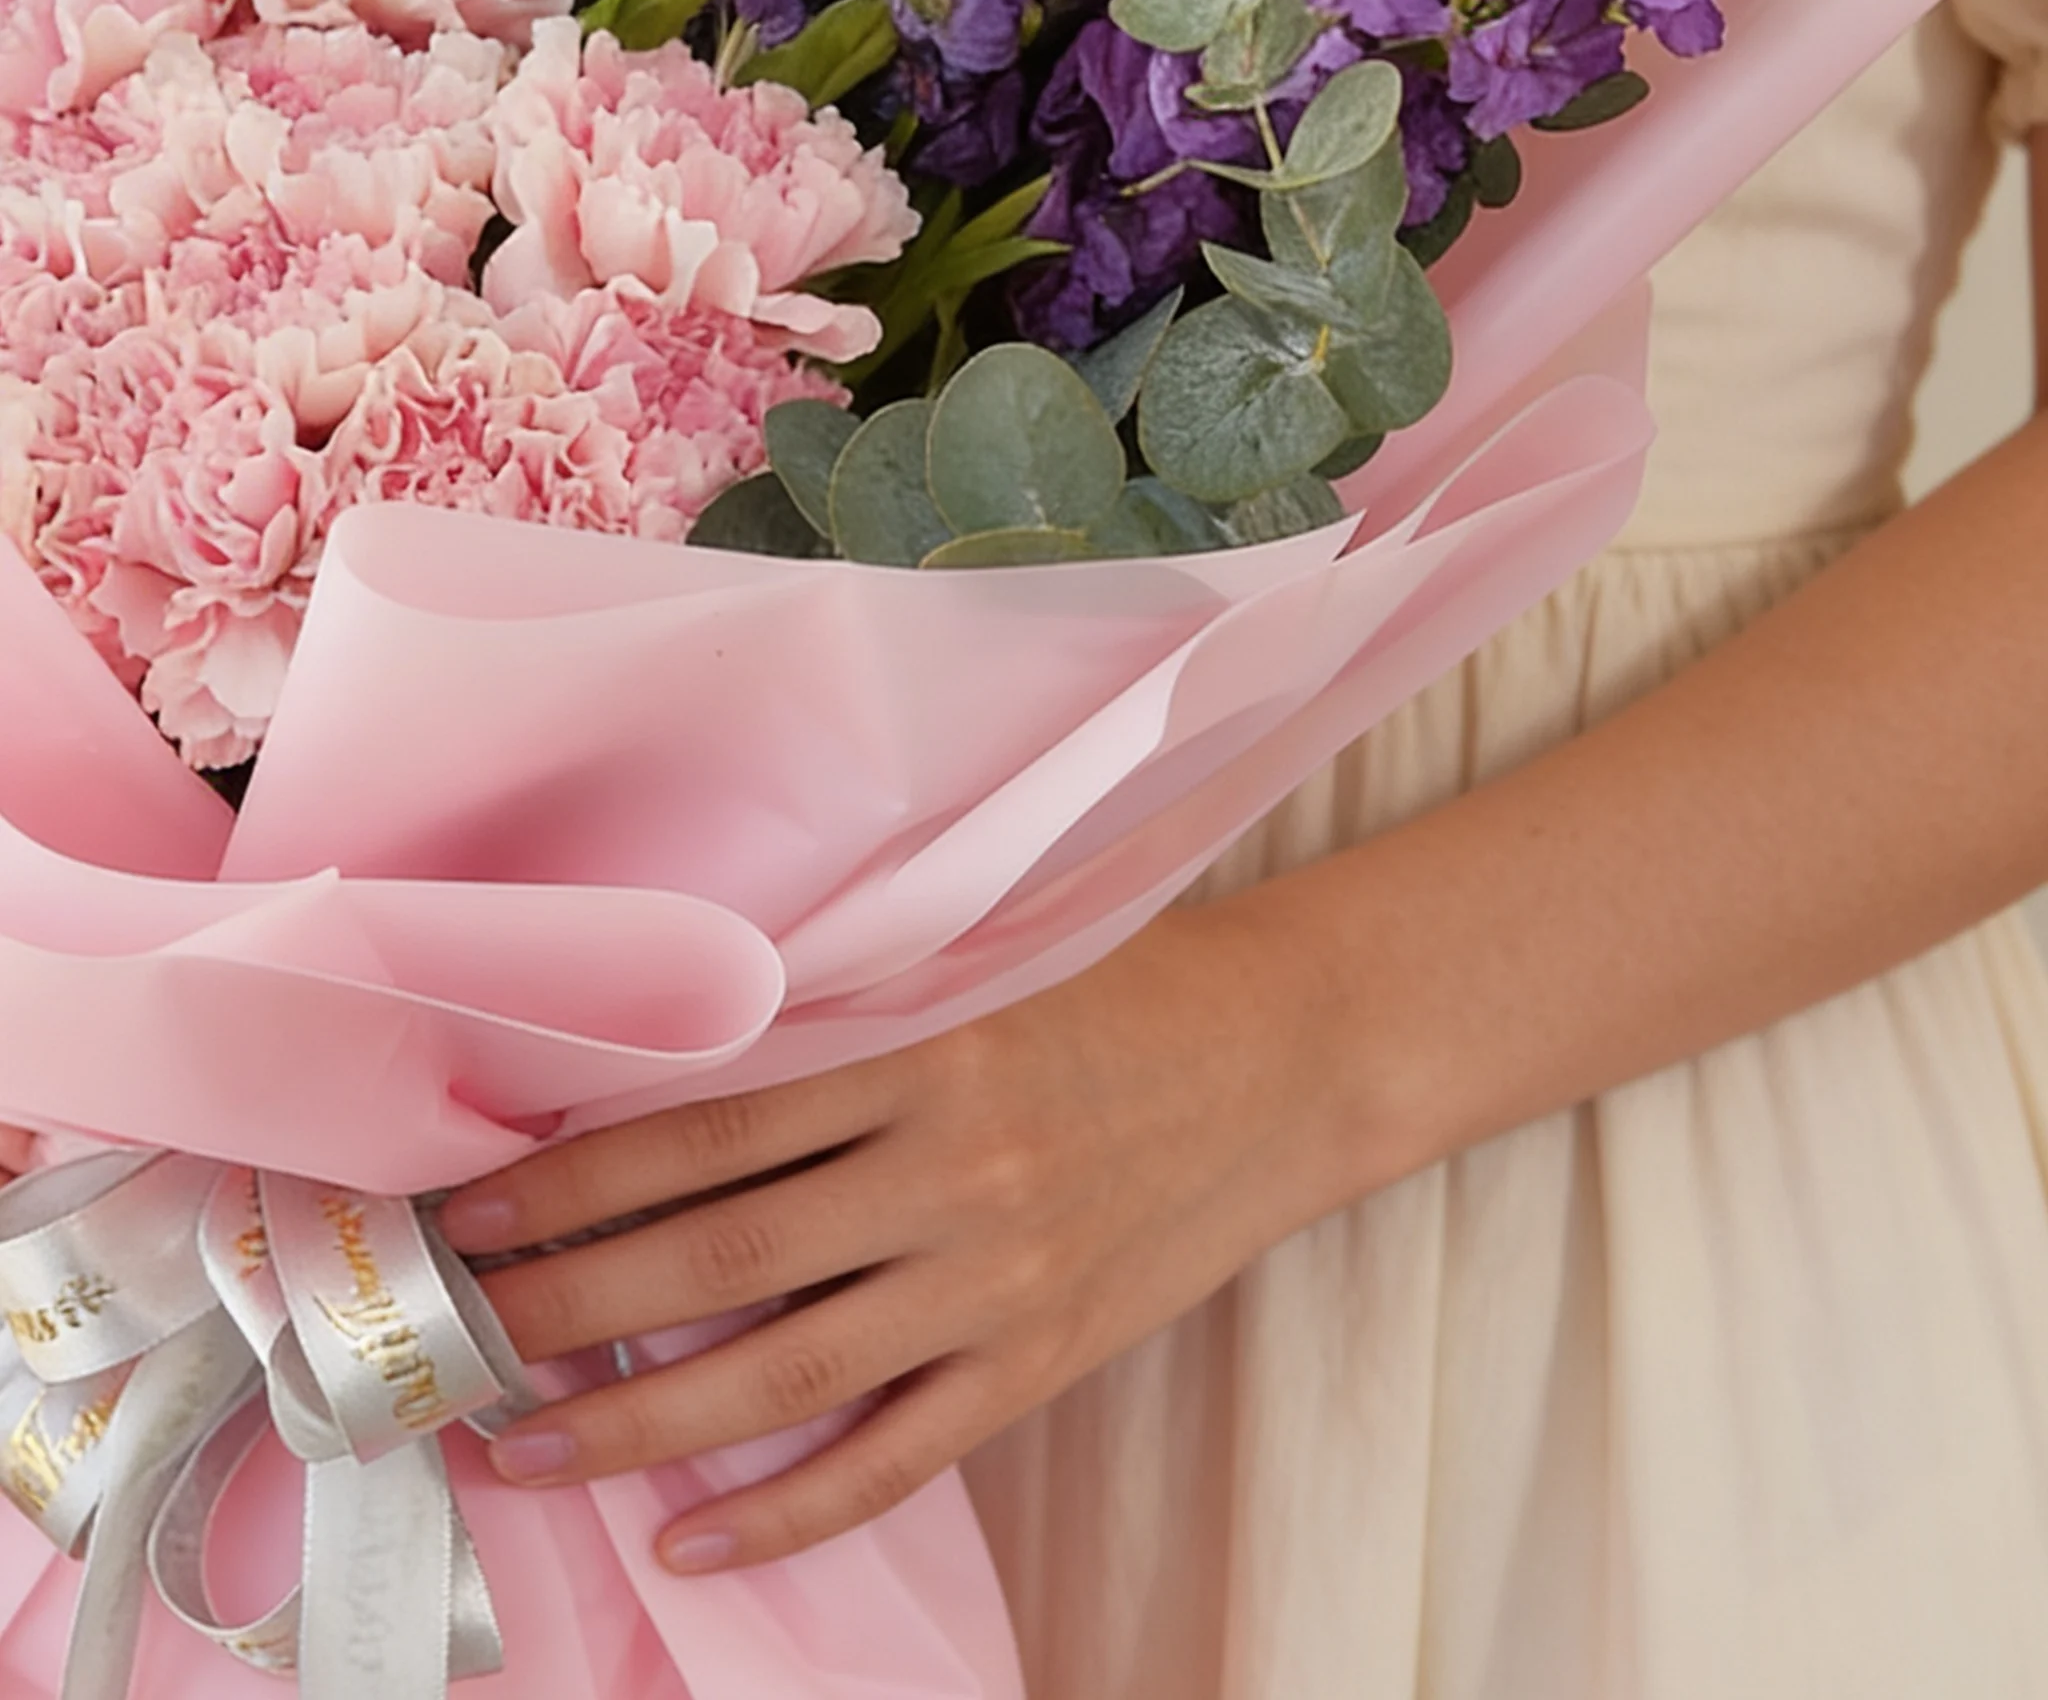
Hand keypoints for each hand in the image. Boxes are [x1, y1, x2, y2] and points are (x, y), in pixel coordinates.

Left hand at [435, 903, 1379, 1572]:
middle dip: (565, 1305)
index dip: (580, 1176)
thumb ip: (846, 1031)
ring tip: (520, 1448)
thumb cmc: (1124, 994)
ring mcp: (998, 1280)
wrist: (1286, 1059)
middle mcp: (951, 1173)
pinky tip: (692, 1534)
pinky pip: (898, 1455)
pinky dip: (790, 1507)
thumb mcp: (982, 978)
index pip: (712, 1130)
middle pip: (720, 1256)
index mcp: (924, 1059)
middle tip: (451, 1338)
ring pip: (787, 1372)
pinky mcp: (1042, 1358)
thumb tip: (677, 1087)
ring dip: (637, 1421)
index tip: (474, 1210)